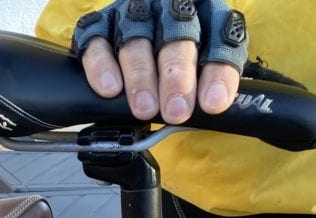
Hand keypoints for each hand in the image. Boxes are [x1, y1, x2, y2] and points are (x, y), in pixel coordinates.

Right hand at [71, 0, 247, 123]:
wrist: (136, 42)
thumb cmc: (173, 62)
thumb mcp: (200, 67)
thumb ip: (205, 84)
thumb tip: (209, 111)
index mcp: (205, 14)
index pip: (218, 39)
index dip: (216, 72)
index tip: (212, 103)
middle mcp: (169, 8)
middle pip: (176, 37)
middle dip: (176, 77)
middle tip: (176, 111)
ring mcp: (132, 15)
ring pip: (136, 42)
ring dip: (141, 77)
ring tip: (144, 108)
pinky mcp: (99, 26)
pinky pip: (97, 44)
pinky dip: (102, 67)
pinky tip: (110, 89)